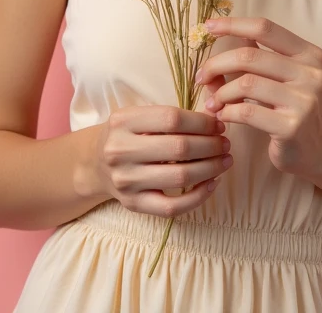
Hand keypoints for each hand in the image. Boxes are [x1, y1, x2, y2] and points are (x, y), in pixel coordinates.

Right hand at [78, 104, 232, 217]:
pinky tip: (212, 183)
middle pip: (179, 148)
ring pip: (180, 177)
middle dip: (211, 145)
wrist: (95, 164)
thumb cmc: (127, 134)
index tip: (218, 124)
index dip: (202, 122)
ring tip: (225, 160)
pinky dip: (198, 196)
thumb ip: (169, 115)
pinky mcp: (133, 204)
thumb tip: (214, 119)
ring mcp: (126, 181)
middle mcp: (121, 151)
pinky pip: (172, 207)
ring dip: (211, 168)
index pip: (172, 119)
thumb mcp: (138, 115)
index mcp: (123, 121)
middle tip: (226, 143)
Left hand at [195, 16, 321, 176]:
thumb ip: (261, 56)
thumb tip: (227, 35)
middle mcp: (311, 74)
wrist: (319, 152)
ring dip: (221, 93)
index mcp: (309, 54)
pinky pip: (247, 112)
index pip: (265, 28)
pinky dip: (227, 112)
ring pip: (246, 83)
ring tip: (213, 102)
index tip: (209, 26)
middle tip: (201, 76)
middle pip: (250, 56)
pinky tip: (223, 116)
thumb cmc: (293, 109)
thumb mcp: (285, 77)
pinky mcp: (291, 127)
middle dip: (217, 64)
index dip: (234, 24)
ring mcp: (304, 101)